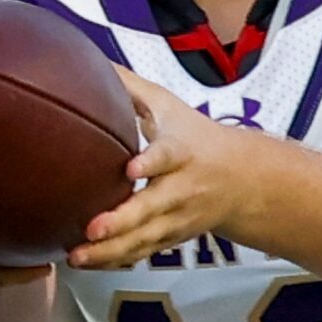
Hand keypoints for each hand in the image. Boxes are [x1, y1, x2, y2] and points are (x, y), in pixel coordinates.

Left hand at [69, 69, 259, 269]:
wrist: (243, 181)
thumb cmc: (196, 137)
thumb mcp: (169, 106)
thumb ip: (129, 87)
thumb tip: (85, 57)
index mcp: (182, 152)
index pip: (168, 156)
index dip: (152, 163)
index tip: (131, 168)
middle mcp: (182, 189)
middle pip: (153, 208)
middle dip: (123, 221)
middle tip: (92, 228)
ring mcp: (178, 218)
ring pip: (146, 238)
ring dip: (111, 250)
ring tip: (78, 256)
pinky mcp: (172, 237)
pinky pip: (143, 252)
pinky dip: (116, 260)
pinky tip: (87, 264)